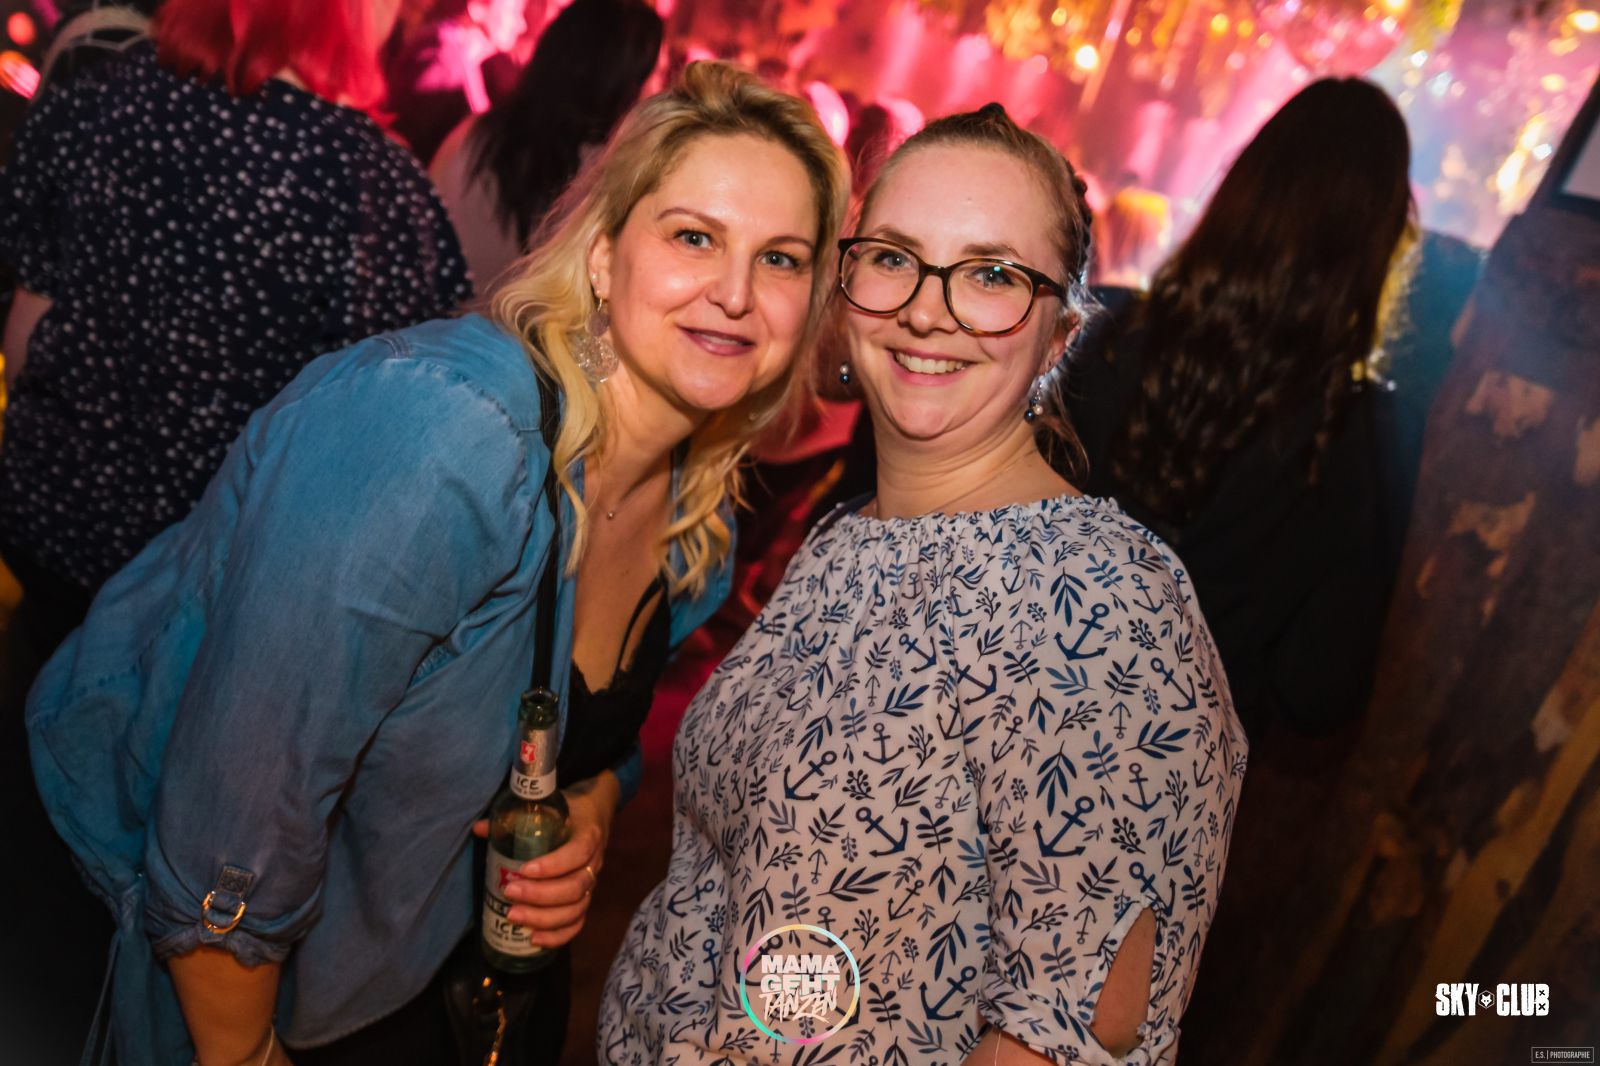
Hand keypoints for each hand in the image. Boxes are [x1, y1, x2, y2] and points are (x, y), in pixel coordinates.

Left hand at [471, 771, 619, 947]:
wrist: (596, 812)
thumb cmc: (568, 810)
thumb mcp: (547, 805)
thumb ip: (515, 816)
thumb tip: (479, 829)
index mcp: (587, 835)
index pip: (577, 853)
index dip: (553, 866)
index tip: (523, 870)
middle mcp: (594, 862)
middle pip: (575, 887)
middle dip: (540, 895)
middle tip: (510, 893)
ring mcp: (592, 883)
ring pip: (576, 908)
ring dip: (545, 918)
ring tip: (514, 916)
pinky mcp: (586, 898)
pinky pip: (578, 923)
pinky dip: (558, 935)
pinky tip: (534, 939)